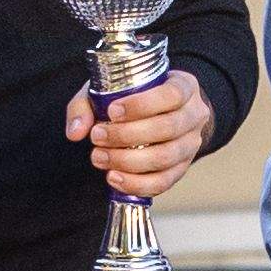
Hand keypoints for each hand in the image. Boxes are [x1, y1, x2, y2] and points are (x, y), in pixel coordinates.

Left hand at [73, 66, 215, 200]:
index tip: (112, 111)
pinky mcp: (182, 168)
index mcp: (184, 87)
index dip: (142, 105)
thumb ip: (87, 104)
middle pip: (168, 128)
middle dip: (127, 135)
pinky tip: (114, 178)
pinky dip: (136, 183)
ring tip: (100, 158)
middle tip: (97, 136)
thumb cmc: (135, 97)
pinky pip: (163, 181)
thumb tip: (76, 131)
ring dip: (128, 161)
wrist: (162, 113)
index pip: (171, 95)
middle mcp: (194, 115)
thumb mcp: (111, 88)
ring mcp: (191, 144)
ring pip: (165, 157)